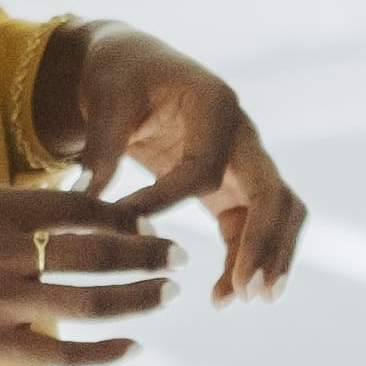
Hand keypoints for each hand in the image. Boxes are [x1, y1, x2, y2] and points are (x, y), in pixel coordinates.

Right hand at [0, 182, 174, 365]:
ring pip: (89, 300)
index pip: (76, 206)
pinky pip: (61, 352)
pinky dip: (102, 352)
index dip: (120, 215)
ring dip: (138, 297)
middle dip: (146, 252)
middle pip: (95, 251)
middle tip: (178, 254)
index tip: (146, 220)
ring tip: (167, 293)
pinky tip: (131, 347)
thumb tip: (54, 212)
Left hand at [48, 21, 307, 300]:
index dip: (166, 201)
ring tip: (243, 300)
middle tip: (247, 291)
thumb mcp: (106, 98)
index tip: (126, 226)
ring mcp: (245, 163)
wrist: (135, 65)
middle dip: (264, 244)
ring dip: (268, 258)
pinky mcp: (234, 187)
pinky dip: (245, 260)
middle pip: (273, 194)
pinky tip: (223, 296)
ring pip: (279, 215)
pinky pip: (253, 227)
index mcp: (215, 105)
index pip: (203, 166)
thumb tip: (86, 198)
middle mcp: (243, 134)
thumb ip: (102, 145)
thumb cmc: (121, 74)